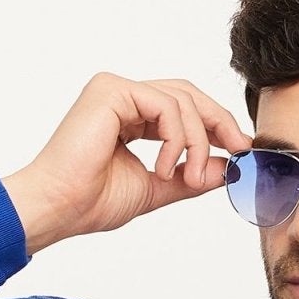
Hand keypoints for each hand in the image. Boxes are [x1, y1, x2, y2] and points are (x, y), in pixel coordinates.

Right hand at [2, 71, 252, 253]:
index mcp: (130, 116)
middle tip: (239, 150)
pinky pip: (165, 105)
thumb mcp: (156, 188)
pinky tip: (165, 168)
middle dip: (218, 123)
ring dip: (196, 142)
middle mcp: (123, 97)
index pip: (183, 108)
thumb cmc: (90, 202)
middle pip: (188, 95)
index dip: (215, 127)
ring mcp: (116, 90)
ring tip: (189, 177)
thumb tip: (228, 168)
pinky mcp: (111, 91)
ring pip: (181, 100)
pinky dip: (176, 138)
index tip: (240, 151)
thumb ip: (190, 176)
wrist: (57, 209)